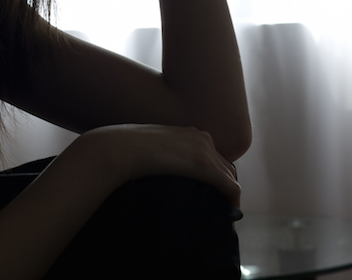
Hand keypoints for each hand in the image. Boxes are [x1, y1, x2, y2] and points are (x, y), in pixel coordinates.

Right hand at [80, 123, 240, 206]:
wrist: (119, 148)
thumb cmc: (123, 149)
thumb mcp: (147, 147)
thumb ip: (160, 155)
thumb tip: (154, 170)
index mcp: (190, 132)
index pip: (212, 156)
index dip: (215, 177)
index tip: (209, 194)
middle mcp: (203, 138)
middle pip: (225, 166)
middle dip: (224, 187)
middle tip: (218, 209)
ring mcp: (205, 151)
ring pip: (230, 177)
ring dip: (228, 196)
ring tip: (223, 217)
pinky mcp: (205, 167)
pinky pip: (230, 187)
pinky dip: (232, 203)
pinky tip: (228, 219)